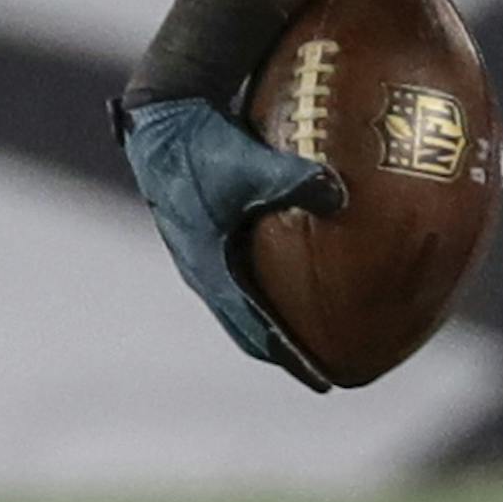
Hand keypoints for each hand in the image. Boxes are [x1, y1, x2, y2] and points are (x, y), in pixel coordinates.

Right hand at [114, 95, 343, 383]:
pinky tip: (308, 273)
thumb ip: (297, 180)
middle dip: (289, 352)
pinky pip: (248, 272)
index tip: (326, 382)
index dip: (291, 358)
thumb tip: (341, 195)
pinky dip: (277, 284)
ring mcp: (205, 253)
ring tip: (321, 335)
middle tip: (332, 369)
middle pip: (251, 328)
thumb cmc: (199, 144)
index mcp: (210, 268)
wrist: (160, 119)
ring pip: (247, 304)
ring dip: (279, 322)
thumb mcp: (249, 165)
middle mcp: (205, 269)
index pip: (256, 329)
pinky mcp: (211, 232)